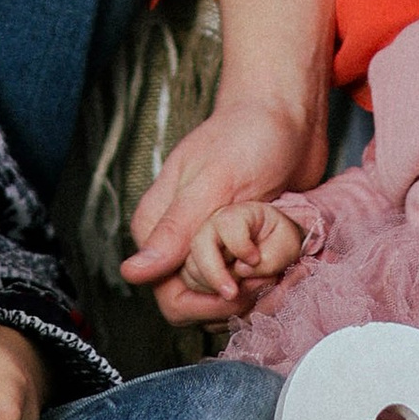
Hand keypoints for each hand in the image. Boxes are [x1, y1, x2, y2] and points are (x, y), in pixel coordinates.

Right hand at [125, 86, 326, 288]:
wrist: (287, 115)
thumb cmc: (249, 136)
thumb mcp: (213, 182)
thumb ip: (175, 230)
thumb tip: (132, 273)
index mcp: (156, 226)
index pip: (167, 294)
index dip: (205, 298)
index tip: (241, 283)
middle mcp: (178, 241)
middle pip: (191, 304)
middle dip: (230, 300)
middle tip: (265, 276)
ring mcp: (207, 245)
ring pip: (218, 300)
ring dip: (250, 294)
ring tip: (278, 266)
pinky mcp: (235, 247)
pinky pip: (242, 286)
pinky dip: (263, 284)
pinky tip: (283, 265)